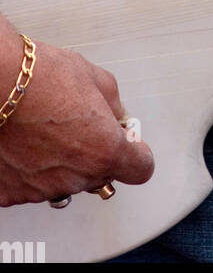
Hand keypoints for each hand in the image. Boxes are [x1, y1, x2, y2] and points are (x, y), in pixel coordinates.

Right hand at [0, 36, 153, 205]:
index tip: (130, 144)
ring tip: (46, 130)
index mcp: (104, 150)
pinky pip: (32, 186)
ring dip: (62, 162)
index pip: (141, 169)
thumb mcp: (95, 78)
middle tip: (77, 126)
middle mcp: (76, 176)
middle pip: (100, 174)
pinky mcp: (12, 194)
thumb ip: (113, 105)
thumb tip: (115, 116)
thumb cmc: (39, 79)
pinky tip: (25, 144)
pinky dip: (31, 170)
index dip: (137, 152)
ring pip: (65, 181)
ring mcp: (42, 189)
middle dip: (95, 153)